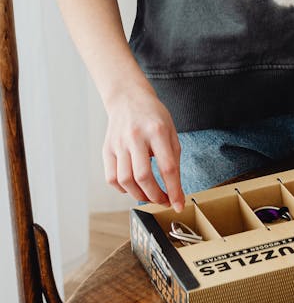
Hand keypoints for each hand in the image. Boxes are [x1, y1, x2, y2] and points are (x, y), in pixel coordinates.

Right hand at [103, 86, 184, 209]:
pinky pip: (111, 178)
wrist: (128, 98)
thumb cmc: (153, 116)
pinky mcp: (107, 149)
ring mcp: (119, 143)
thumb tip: (175, 189)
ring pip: (125, 180)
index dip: (173, 190)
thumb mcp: (170, 131)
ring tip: (149, 195)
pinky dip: (122, 189)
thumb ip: (173, 158)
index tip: (178, 205)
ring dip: (139, 195)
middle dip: (155, 196)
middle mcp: (136, 137)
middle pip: (143, 176)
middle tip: (164, 201)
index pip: (167, 167)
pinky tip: (133, 186)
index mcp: (157, 130)